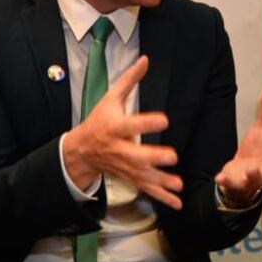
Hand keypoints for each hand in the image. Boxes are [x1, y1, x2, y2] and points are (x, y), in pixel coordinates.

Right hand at [63, 56, 184, 208]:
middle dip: (153, 158)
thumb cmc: (99, 120)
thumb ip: (129, 80)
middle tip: (172, 156)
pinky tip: (177, 202)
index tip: (164, 120)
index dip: (147, 122)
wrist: (82, 150)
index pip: (131, 124)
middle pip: (136, 155)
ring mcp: (124, 166)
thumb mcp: (110, 98)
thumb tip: (145, 59)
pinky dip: (161, 197)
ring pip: (143, 176)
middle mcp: (119, 149)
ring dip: (161, 182)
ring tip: (178, 185)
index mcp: (114, 127)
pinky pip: (146, 188)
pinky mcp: (129, 177)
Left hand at [215, 80, 261, 202]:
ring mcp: (256, 179)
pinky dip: (227, 181)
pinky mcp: (238, 183)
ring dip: (257, 175)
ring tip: (252, 168)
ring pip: (261, 181)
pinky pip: (234, 184)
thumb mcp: (261, 127)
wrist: (239, 172)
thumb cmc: (257, 151)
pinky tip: (219, 177)